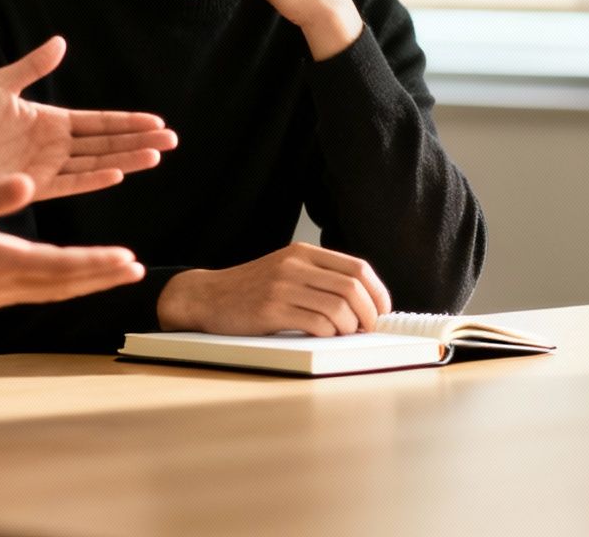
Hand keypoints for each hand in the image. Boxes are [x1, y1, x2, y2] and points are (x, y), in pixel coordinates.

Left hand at [0, 36, 175, 201]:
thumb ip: (30, 67)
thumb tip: (61, 42)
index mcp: (48, 120)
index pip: (97, 121)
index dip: (126, 121)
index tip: (157, 121)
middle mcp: (53, 146)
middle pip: (105, 143)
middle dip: (138, 140)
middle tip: (172, 140)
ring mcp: (44, 168)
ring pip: (94, 164)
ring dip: (124, 160)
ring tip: (155, 156)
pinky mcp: (31, 187)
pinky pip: (68, 184)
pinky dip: (92, 179)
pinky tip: (116, 174)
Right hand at [0, 175, 145, 308]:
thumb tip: (27, 182)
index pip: (60, 266)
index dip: (96, 263)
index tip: (128, 259)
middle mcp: (0, 286)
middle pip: (62, 284)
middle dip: (101, 276)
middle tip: (136, 270)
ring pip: (49, 291)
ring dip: (82, 282)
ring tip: (112, 274)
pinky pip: (32, 291)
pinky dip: (57, 284)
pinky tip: (65, 277)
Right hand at [155, 243, 391, 335]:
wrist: (207, 296)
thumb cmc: (251, 289)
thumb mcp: (286, 270)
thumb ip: (319, 277)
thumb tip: (364, 302)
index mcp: (303, 253)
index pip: (358, 269)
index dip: (378, 293)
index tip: (381, 311)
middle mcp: (294, 265)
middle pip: (352, 289)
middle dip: (368, 315)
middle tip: (366, 330)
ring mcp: (282, 287)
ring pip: (338, 308)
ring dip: (348, 328)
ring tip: (341, 335)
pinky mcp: (271, 310)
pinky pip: (316, 324)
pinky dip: (327, 335)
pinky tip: (321, 337)